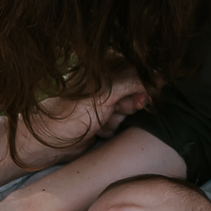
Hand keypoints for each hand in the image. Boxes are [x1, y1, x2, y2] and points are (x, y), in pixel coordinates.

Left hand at [25, 72, 148, 158]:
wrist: (50, 142)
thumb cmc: (71, 113)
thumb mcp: (106, 93)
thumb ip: (134, 81)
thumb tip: (160, 74)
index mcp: (102, 67)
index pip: (136, 69)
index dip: (143, 85)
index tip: (142, 96)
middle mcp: (104, 82)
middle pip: (136, 92)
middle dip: (128, 105)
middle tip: (114, 109)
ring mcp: (103, 102)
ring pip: (129, 111)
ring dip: (117, 120)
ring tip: (98, 122)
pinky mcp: (101, 120)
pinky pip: (119, 124)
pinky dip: (110, 129)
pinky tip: (95, 131)